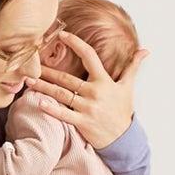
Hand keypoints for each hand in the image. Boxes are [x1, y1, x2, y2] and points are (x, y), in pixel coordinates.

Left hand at [24, 32, 149, 148]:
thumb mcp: (128, 87)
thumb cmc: (123, 111)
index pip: (89, 56)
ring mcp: (87, 108)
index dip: (76, 44)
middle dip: (48, 71)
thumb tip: (145, 50)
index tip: (62, 35)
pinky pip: (64, 115)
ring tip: (29, 81)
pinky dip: (52, 109)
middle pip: (67, 78)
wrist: (124, 139)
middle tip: (32, 63)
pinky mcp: (82, 123)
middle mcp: (94, 93)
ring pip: (61, 95)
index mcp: (104, 81)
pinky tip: (39, 102)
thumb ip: (133, 67)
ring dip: (44, 87)